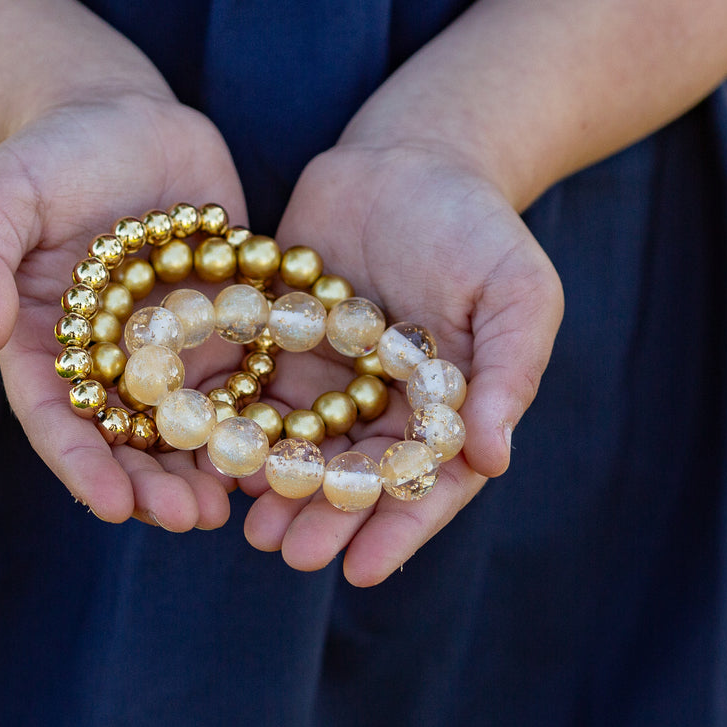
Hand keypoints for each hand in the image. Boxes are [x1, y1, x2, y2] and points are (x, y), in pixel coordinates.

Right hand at [0, 89, 247, 531]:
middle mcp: (107, 362)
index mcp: (45, 347)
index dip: (83, 467)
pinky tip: (283, 448)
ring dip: (207, 470)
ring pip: (188, 427)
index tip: (113, 507)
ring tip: (233, 505)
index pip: (58, 421)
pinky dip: (257, 419)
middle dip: (154, 486)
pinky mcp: (221, 325)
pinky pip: (242, 382)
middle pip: (127, 440)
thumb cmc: (48, 154)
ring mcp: (169, 350)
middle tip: (190, 518)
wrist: (121, 113)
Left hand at [242, 143, 562, 584]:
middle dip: (323, 519)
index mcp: (446, 408)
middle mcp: (384, 406)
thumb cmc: (478, 223)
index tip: (361, 571)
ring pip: (299, 448)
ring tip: (247, 526)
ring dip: (274, 490)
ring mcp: (330, 379)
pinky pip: (254, 395)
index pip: (423, 485)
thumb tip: (492, 458)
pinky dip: (234, 428)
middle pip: (352, 477)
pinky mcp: (280, 345)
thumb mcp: (516, 290)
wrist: (411, 155)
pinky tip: (210, 458)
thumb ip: (507, 371)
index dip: (395, 529)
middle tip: (290, 556)